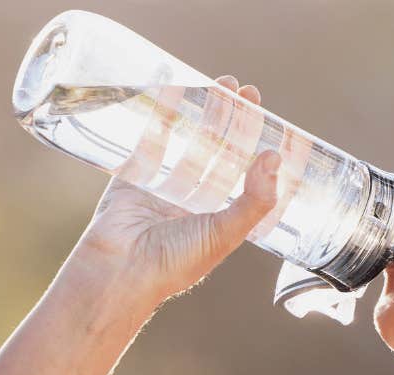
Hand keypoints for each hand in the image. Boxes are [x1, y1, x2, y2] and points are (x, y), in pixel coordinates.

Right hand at [68, 75, 281, 305]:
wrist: (119, 270)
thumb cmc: (175, 262)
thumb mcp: (225, 233)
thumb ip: (254, 200)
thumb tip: (274, 157)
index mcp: (219, 216)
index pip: (243, 172)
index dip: (254, 144)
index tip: (265, 117)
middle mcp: (194, 200)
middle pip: (217, 150)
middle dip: (231, 120)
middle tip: (243, 90)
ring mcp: (163, 185)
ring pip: (187, 141)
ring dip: (202, 113)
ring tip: (217, 84)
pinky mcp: (134, 175)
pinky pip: (151, 139)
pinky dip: (162, 115)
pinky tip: (174, 90)